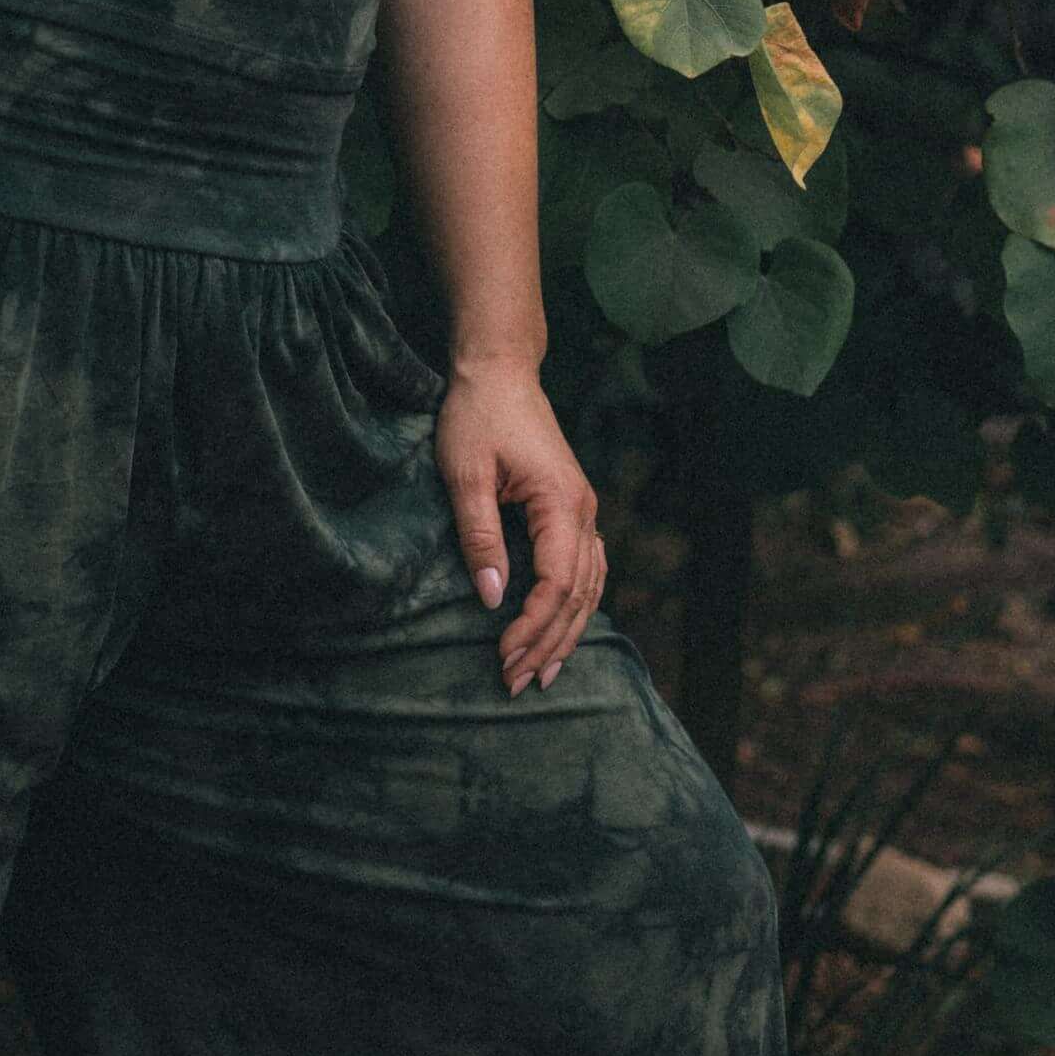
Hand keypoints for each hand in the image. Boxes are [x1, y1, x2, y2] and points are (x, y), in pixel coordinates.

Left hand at [433, 357, 605, 694]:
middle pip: (578, 594)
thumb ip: (479, 536)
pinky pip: (586, 570)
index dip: (533, 626)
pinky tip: (561, 631)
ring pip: (589, 587)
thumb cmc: (477, 416)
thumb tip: (490, 597)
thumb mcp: (465, 474)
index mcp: (560, 502)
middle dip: (549, 643)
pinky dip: (575, 606)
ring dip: (566, 633)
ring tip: (542, 673)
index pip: (557, 583)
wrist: (499, 373)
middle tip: (517, 683)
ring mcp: (582, 510)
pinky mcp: (571, 509)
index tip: (503, 656)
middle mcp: (583, 511)